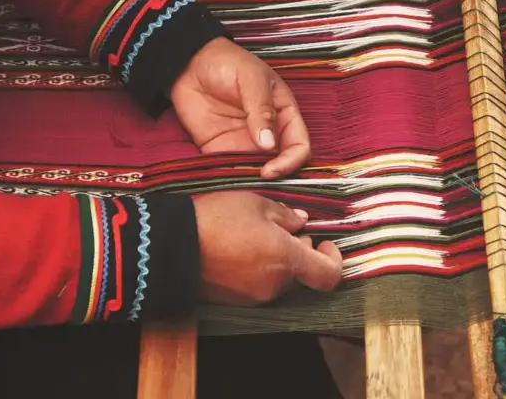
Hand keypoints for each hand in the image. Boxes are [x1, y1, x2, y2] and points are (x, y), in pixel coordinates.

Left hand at [171, 37, 309, 178]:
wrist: (189, 63)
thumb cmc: (226, 62)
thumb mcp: (250, 78)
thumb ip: (261, 109)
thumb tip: (269, 144)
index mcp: (284, 113)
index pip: (299, 145)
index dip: (290, 161)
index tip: (271, 169)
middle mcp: (268, 133)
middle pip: (281, 164)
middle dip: (273, 177)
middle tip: (256, 180)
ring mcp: (245, 143)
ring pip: (257, 172)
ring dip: (252, 182)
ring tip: (240, 185)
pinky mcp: (222, 150)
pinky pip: (231, 171)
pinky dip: (230, 180)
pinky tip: (225, 183)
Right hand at [194, 191, 341, 305]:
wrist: (171, 246)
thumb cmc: (216, 219)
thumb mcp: (256, 203)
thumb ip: (286, 216)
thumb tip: (301, 223)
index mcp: (286, 260)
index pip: (329, 275)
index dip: (334, 260)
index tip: (325, 243)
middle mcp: (274, 285)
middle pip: (301, 274)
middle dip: (298, 252)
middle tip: (282, 229)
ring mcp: (254, 297)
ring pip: (278, 279)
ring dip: (276, 259)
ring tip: (253, 234)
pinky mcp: (235, 301)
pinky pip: (257, 285)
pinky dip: (257, 269)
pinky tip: (238, 249)